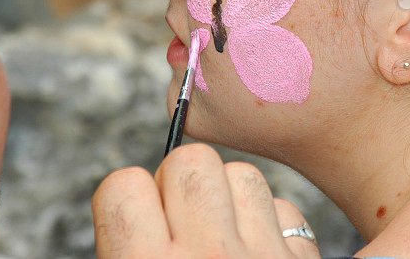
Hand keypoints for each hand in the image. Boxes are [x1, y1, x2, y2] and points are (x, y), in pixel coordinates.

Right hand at [92, 143, 320, 258]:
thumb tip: (128, 206)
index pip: (123, 185)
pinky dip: (271, 224)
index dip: (126, 198)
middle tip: (181, 222)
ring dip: (229, 195)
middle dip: (180, 182)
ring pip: (242, 174)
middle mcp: (208, 258)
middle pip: (189, 160)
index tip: (137, 219)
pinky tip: (260, 253)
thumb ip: (127, 246)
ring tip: (222, 234)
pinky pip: (286, 211)